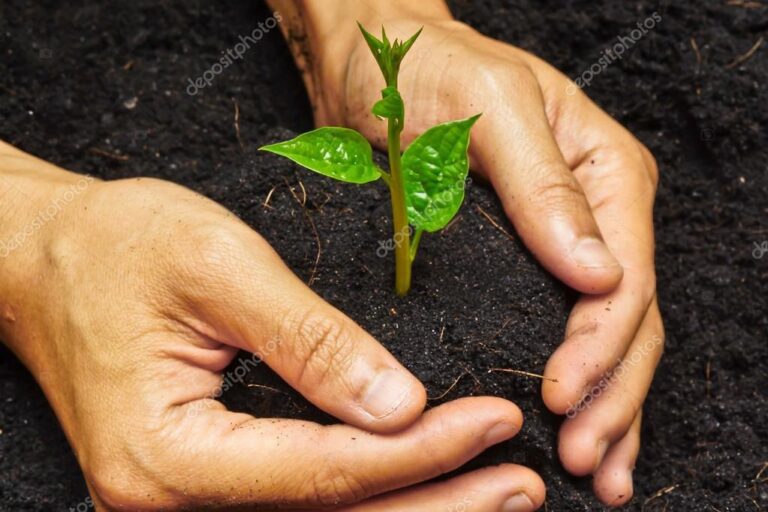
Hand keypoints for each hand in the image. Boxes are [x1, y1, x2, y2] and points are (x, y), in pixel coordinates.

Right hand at [0, 143, 544, 510]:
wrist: (45, 261)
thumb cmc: (116, 248)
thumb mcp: (216, 270)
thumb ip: (306, 339)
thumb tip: (397, 404)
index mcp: (168, 456)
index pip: (325, 472)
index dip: (422, 451)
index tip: (496, 422)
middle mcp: (171, 503)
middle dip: (438, 502)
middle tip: (522, 479)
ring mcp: (185, 503)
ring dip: (416, 507)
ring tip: (498, 490)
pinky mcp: (202, 483)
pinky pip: (299, 503)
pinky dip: (370, 495)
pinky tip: (425, 480)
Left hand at [313, 11, 662, 506]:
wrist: (376, 63)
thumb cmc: (430, 69)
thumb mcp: (490, 109)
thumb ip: (544, 187)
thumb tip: (596, 273)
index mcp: (603, 175)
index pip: (624, 280)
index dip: (601, 349)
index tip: (563, 397)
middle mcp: (592, 216)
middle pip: (626, 322)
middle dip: (612, 396)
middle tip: (583, 458)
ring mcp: (556, 245)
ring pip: (602, 339)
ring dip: (604, 407)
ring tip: (593, 468)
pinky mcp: (514, 265)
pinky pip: (554, 330)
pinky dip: (571, 381)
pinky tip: (568, 422)